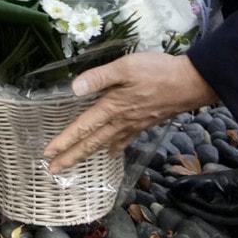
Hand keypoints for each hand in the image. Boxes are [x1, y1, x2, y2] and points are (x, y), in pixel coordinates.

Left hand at [42, 53, 218, 173]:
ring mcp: (133, 125)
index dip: (65, 140)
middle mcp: (120, 121)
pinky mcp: (145, 123)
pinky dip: (115, 147)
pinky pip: (124, 140)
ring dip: (88, 154)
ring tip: (74, 165)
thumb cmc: (157, 71)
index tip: (48, 153)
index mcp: (112, 107)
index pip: (83, 127)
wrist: (190, 83)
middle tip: (53, 170)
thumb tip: (74, 89)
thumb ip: (99, 77)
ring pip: (105, 144)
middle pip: (91, 142)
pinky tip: (111, 152)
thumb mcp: (126, 67)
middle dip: (71, 156)